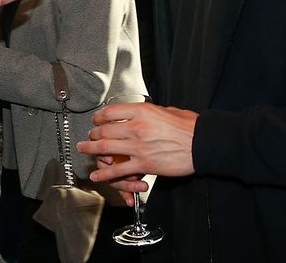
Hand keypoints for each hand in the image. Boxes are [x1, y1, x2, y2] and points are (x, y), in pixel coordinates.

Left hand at [76, 102, 197, 180]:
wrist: (203, 143)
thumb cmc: (189, 127)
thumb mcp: (167, 110)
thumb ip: (150, 112)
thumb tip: (141, 113)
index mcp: (141, 111)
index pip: (110, 112)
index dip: (99, 117)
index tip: (97, 121)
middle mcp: (136, 127)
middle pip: (104, 130)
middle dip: (93, 134)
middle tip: (89, 137)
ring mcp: (139, 147)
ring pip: (105, 148)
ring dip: (90, 150)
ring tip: (83, 150)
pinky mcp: (145, 164)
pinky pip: (118, 170)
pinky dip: (104, 174)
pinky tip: (97, 175)